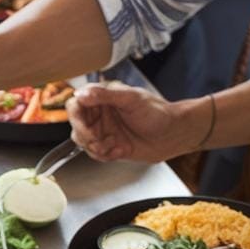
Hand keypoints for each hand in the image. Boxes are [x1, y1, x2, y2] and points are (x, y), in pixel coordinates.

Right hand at [66, 82, 198, 162]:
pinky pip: (94, 153)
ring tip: (114, 145)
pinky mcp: (108, 145)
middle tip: (97, 140)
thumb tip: (82, 93)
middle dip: (86, 135)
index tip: (86, 127)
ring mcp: (104, 130)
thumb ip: (105, 95)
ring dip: (96, 147)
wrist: (173, 136)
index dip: (76, 117)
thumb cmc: (157, 113)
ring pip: (83, 141)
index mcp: (103, 97)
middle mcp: (100, 113)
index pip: (76, 104)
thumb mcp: (131, 100)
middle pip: (76, 124)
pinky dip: (105, 155)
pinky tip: (121, 151)